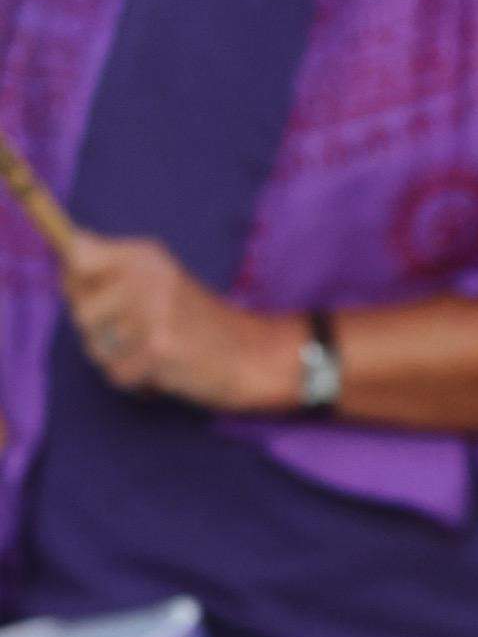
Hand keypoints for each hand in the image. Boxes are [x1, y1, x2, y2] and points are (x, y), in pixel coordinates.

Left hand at [61, 233, 303, 413]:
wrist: (252, 357)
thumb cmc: (201, 324)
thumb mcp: (161, 279)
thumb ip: (115, 267)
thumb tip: (67, 257)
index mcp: (143, 255)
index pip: (77, 253)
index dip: (74, 280)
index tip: (91, 295)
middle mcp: (145, 277)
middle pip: (80, 309)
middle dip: (97, 332)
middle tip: (130, 337)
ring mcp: (152, 314)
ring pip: (95, 346)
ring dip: (116, 360)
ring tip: (147, 355)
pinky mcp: (159, 351)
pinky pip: (117, 374)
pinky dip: (135, 383)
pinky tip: (159, 373)